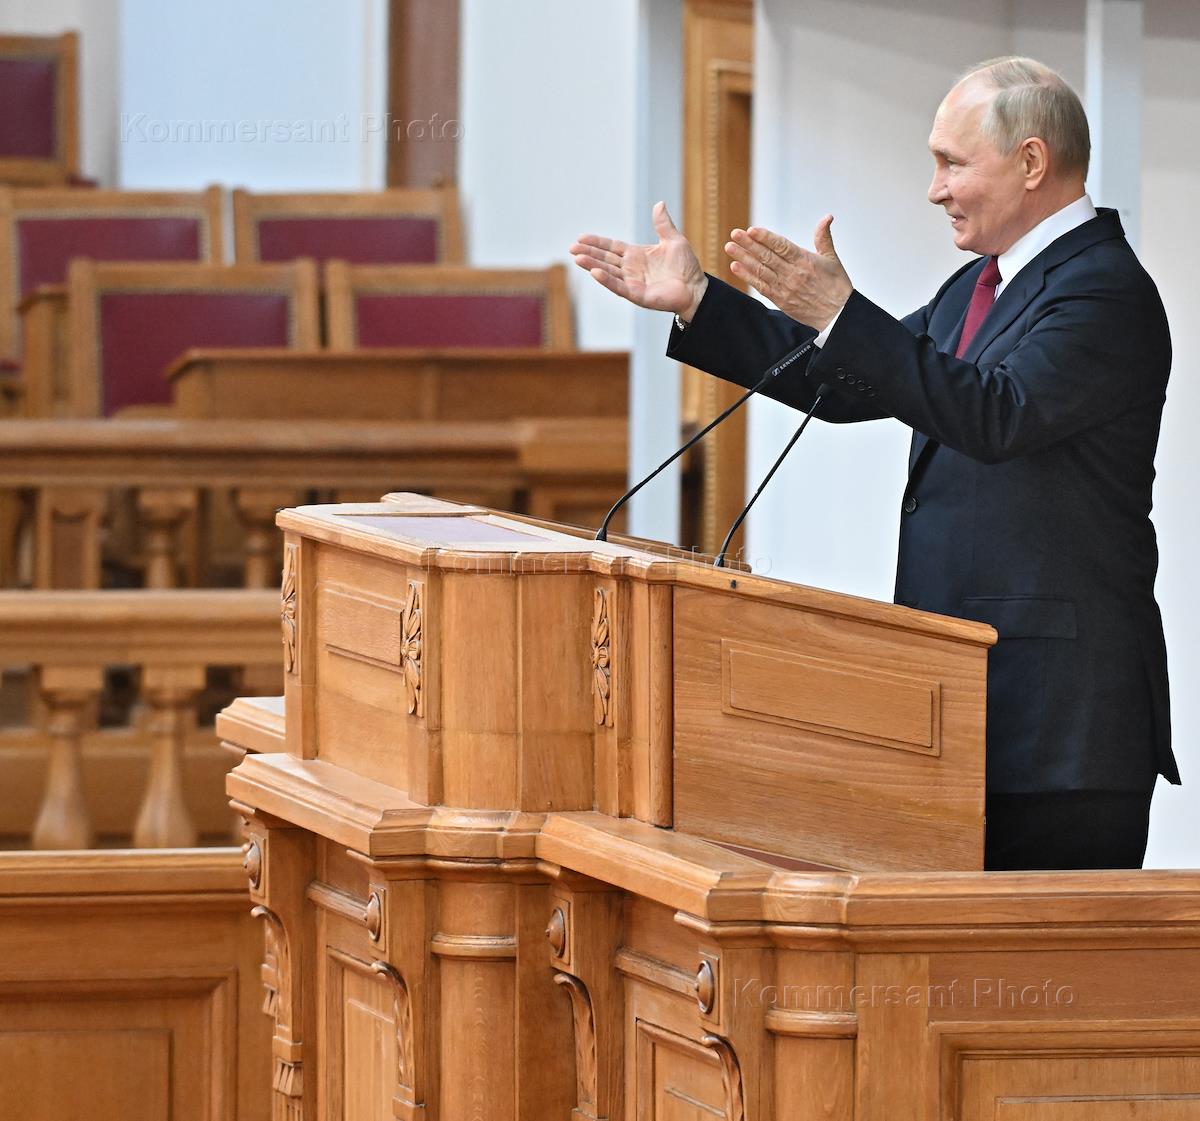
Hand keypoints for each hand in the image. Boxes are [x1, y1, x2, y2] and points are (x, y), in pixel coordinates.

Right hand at [571, 201, 708, 320]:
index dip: (597, 242)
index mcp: (636, 255)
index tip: (581, 237)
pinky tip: (595, 272)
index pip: (612, 247)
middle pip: (605, 259)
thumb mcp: (674, 240)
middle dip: (589, 253)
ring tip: (577, 258)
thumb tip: (659, 204)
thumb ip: (662, 224)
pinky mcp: (637, 294)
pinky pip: (619, 287)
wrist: (696, 288)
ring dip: (592, 265)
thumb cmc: (686, 266)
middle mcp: (631, 269)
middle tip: (572, 248)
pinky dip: (606, 280)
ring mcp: (632, 282)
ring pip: (608, 272)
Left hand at [725, 215, 852, 329]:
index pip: (782, 246)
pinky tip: (736, 267)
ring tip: (730, 248)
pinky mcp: (781, 300)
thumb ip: (823, 237)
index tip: (751, 230)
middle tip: (734, 234)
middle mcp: (793, 274)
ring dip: (744, 258)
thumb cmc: (836, 286)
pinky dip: (748, 277)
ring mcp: (785, 288)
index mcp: (805, 261)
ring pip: (761, 270)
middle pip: (767, 256)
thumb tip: (827, 217)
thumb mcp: (832, 258)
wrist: (837, 315)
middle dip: (749, 245)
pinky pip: (761, 287)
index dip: (765, 238)